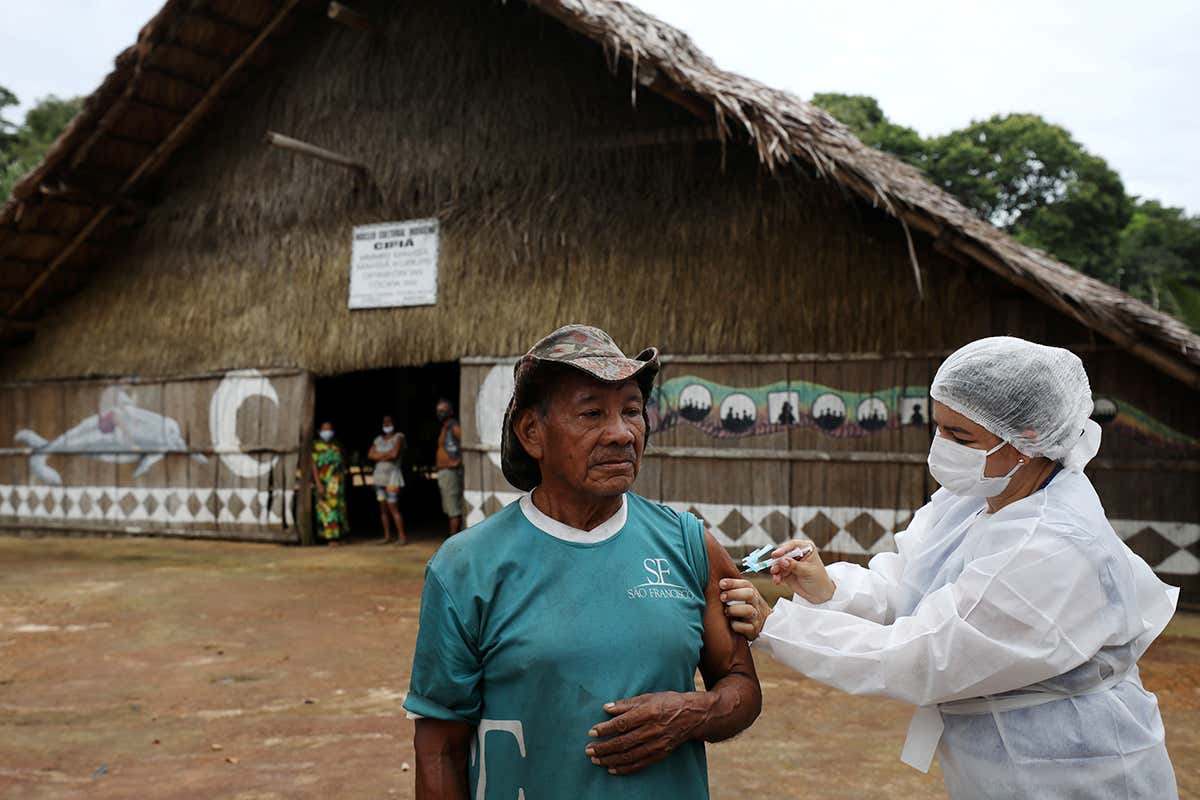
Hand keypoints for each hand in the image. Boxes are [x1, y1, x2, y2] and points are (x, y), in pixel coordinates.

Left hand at [584, 692, 706, 774]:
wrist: (693, 716)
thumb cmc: (668, 702)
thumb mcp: (648, 697)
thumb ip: (626, 704)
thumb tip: (606, 708)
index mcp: (648, 713)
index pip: (622, 724)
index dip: (605, 729)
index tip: (591, 732)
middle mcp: (652, 730)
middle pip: (623, 742)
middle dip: (603, 747)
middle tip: (588, 750)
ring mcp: (656, 744)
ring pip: (629, 755)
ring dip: (610, 759)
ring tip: (596, 760)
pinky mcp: (660, 754)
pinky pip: (640, 764)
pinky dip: (625, 768)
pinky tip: (612, 769)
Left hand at [719, 578, 770, 640]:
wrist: (765, 625)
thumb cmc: (746, 608)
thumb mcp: (743, 597)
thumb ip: (733, 589)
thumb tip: (715, 580)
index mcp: (753, 593)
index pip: (746, 584)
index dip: (733, 582)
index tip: (721, 583)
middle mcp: (756, 604)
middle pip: (749, 594)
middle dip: (734, 594)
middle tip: (722, 597)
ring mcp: (756, 617)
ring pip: (749, 610)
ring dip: (734, 610)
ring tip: (725, 611)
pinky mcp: (754, 630)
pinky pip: (746, 627)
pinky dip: (736, 626)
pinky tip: (730, 624)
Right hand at [769, 539, 835, 603]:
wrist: (820, 593)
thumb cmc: (819, 579)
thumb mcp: (808, 571)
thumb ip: (794, 565)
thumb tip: (782, 560)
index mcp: (806, 548)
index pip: (793, 545)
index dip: (783, 549)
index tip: (776, 555)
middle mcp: (797, 554)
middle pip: (783, 553)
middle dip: (777, 560)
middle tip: (774, 567)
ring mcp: (790, 563)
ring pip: (778, 563)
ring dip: (775, 569)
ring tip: (776, 575)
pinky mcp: (785, 572)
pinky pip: (778, 572)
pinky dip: (776, 576)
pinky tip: (777, 580)